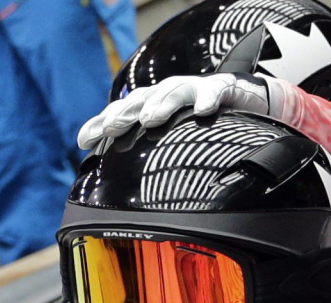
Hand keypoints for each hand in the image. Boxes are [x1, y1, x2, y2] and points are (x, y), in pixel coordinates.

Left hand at [77, 73, 271, 149]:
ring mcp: (195, 88)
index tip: (84, 141)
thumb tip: (118, 186)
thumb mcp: (173, 138)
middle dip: (124, 112)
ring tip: (150, 118)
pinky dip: (208, 98)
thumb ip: (149, 153)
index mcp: (153, 105)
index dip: (101, 124)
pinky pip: (215, 90)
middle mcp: (169, 94)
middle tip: (111, 127)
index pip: (121, 112)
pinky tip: (203, 111)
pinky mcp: (223, 88)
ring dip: (160, 103)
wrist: (246, 99)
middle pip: (141, 99)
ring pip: (173, 91)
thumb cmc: (202, 123)